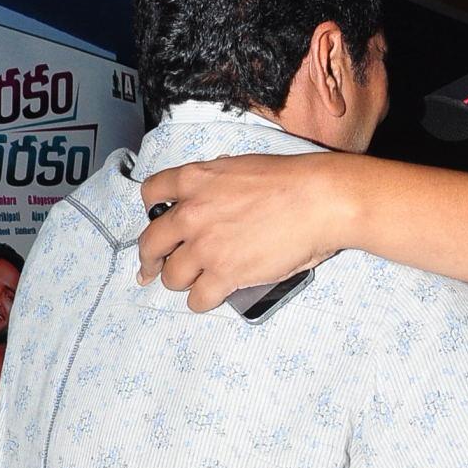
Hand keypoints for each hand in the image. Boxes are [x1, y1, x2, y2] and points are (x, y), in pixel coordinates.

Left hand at [136, 154, 338, 307]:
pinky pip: (197, 299)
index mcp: (194, 180)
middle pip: (151, 244)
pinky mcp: (224, 274)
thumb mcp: (240, 166)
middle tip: (152, 268)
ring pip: (172, 277)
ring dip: (181, 282)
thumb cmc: (290, 181)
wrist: (316, 201)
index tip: (156, 220)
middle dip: (150, 260)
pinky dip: (201, 301)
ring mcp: (205, 247)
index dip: (151, 209)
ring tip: (193, 283)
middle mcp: (191, 213)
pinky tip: (209, 298)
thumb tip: (213, 193)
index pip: (152, 192)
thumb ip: (216, 182)